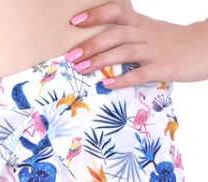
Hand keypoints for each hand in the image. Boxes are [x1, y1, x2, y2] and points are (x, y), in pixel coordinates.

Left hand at [66, 1, 207, 88]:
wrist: (204, 48)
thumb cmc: (168, 42)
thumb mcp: (147, 30)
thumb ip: (125, 33)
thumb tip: (94, 42)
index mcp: (140, 23)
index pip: (117, 12)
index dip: (96, 15)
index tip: (75, 22)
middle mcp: (145, 34)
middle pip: (115, 34)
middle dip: (91, 44)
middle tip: (71, 56)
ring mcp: (154, 51)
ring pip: (124, 52)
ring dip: (100, 60)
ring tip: (80, 69)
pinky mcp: (162, 68)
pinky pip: (140, 74)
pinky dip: (122, 80)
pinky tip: (107, 85)